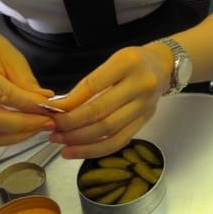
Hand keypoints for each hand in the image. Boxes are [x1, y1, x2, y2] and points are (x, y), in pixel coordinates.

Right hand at [0, 24, 55, 146]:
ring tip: (39, 126)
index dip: (29, 105)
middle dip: (25, 125)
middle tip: (48, 122)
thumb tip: (44, 102)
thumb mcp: (12, 58)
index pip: (3, 95)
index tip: (50, 109)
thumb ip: (27, 83)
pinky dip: (8, 137)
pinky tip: (24, 129)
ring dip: (18, 135)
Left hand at [44, 43, 173, 158]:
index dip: (68, 102)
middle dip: (71, 125)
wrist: (163, 66)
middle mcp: (140, 84)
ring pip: (109, 131)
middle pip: (100, 112)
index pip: (92, 87)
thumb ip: (89, 84)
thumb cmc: (132, 62)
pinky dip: (96, 150)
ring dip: (80, 141)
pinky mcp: (145, 121)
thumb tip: (60, 109)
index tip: (49, 111)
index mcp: (127, 63)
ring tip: (60, 143)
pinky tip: (77, 151)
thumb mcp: (111, 62)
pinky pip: (119, 141)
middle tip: (51, 130)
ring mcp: (145, 105)